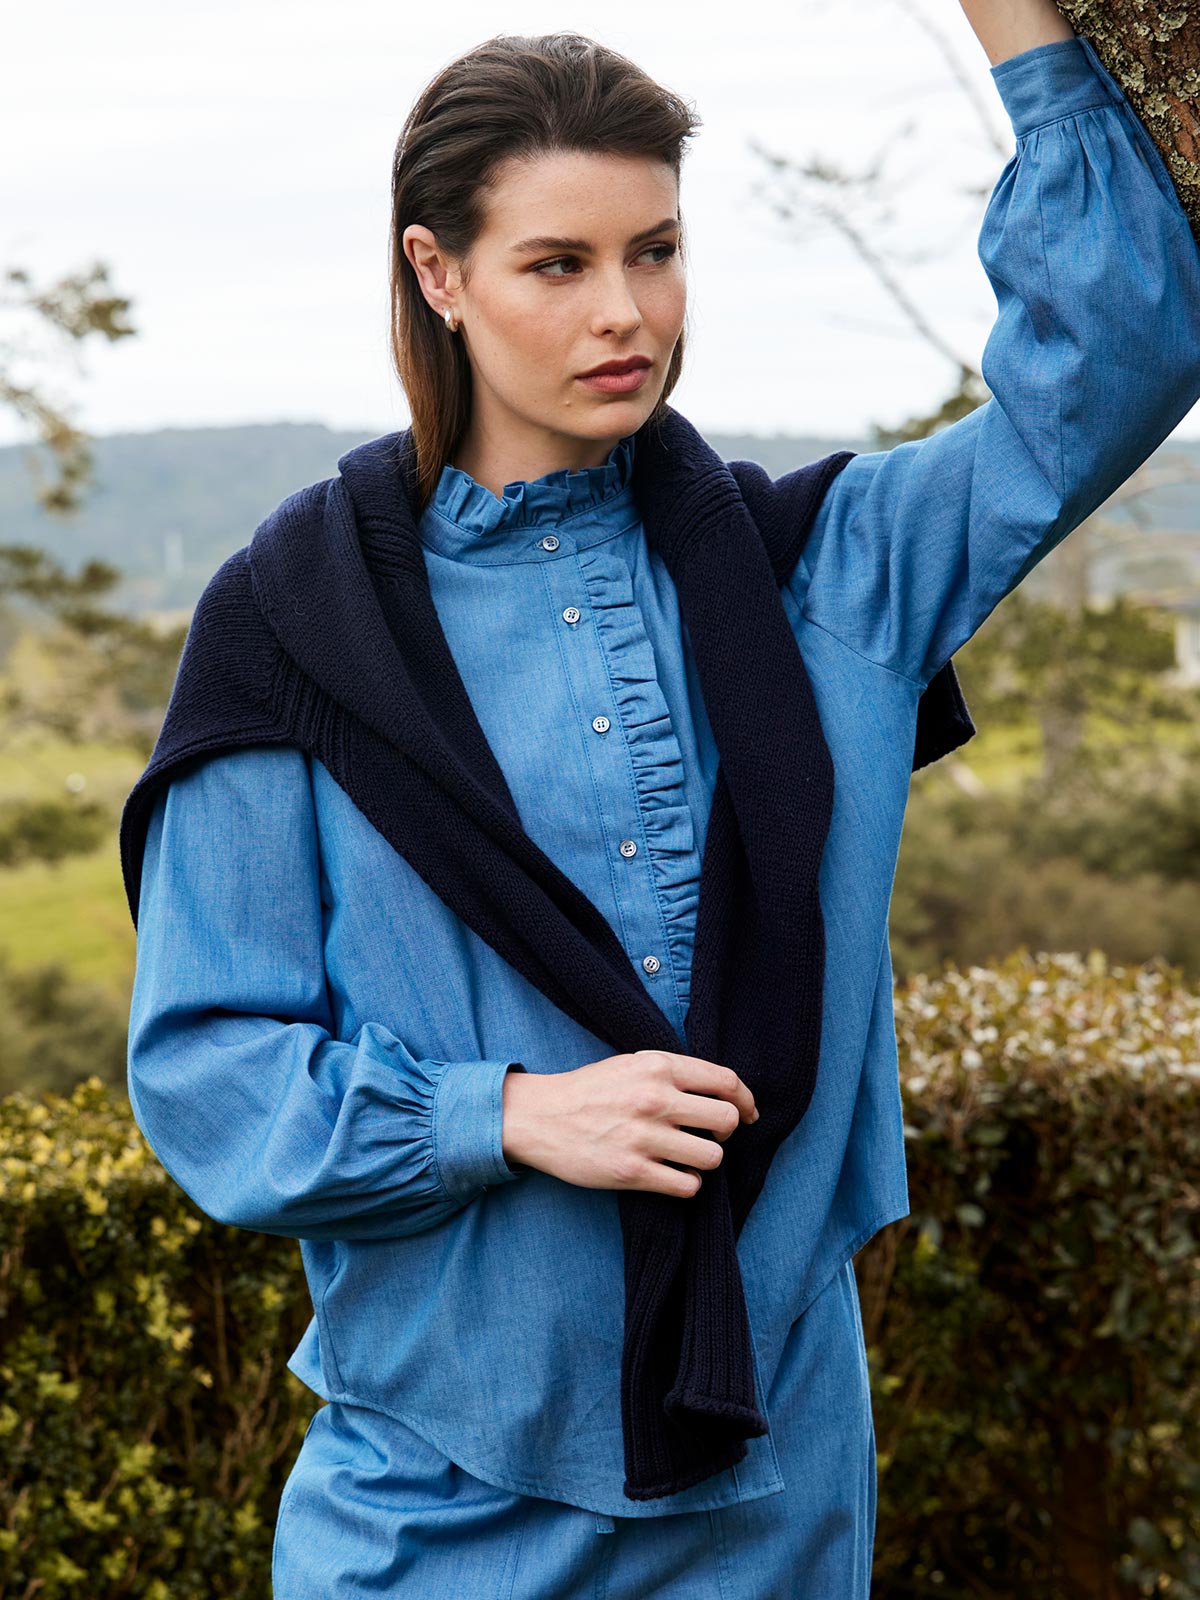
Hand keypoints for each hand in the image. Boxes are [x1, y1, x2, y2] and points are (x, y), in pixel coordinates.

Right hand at [501, 1049, 759, 1198]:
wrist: (540, 1117)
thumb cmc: (590, 1090)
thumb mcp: (632, 1064)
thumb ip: (673, 1072)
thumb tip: (723, 1092)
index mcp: (658, 1067)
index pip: (725, 1082)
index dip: (747, 1100)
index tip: (749, 1113)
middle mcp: (655, 1099)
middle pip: (727, 1120)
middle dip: (727, 1132)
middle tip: (711, 1136)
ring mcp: (644, 1137)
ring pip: (712, 1158)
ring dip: (705, 1161)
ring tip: (687, 1157)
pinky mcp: (632, 1172)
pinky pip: (687, 1186)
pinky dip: (686, 1184)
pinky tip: (672, 1175)